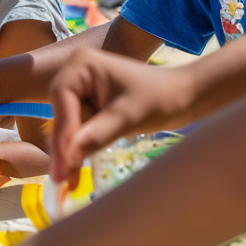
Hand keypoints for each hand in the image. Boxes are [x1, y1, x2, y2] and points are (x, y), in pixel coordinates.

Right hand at [48, 49, 192, 184]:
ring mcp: (83, 89)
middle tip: (60, 178)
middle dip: (64, 146)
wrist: (185, 96)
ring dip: (70, 152)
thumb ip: (95, 136)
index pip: (62, 99)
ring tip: (67, 181)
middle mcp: (77, 73)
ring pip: (69, 126)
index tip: (63, 162)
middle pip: (62, 114)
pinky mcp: (90, 105)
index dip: (62, 132)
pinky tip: (75, 173)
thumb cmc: (160, 98)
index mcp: (82, 64)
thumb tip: (67, 159)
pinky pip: (80, 130)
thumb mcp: (126, 117)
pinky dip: (80, 149)